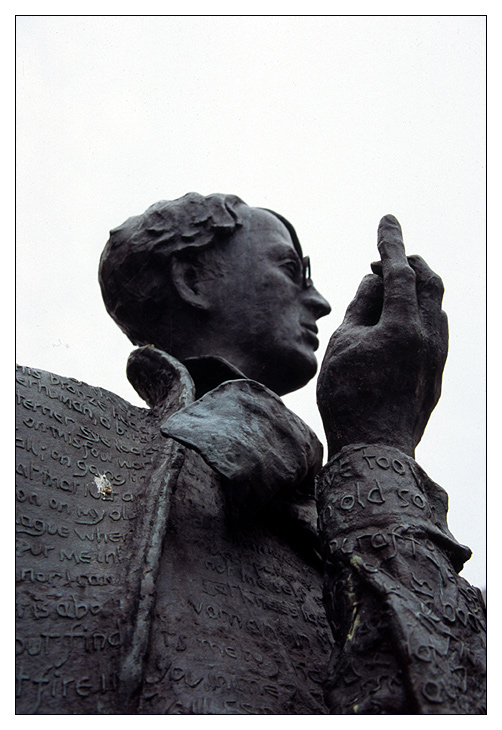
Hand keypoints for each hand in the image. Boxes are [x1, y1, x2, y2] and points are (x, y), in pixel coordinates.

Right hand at [317, 215, 447, 458]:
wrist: (375, 449)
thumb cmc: (349, 398)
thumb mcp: (343, 346)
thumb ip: (361, 307)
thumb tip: (374, 281)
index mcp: (404, 327)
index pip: (401, 271)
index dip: (391, 243)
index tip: (387, 219)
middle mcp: (430, 337)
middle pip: (430, 281)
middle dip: (409, 263)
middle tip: (382, 262)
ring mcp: (438, 356)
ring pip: (436, 305)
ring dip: (415, 289)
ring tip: (386, 294)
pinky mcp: (438, 372)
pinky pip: (436, 328)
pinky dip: (419, 313)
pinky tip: (397, 324)